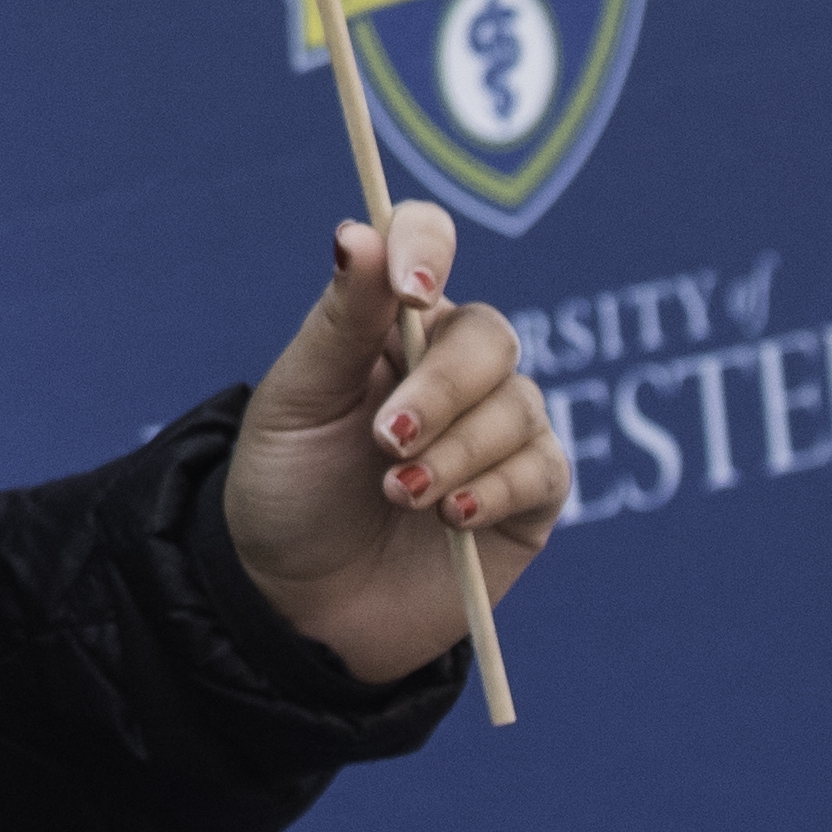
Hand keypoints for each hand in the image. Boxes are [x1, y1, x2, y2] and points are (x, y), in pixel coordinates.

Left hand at [216, 201, 566, 683]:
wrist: (299, 601)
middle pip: (488, 336)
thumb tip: (360, 230)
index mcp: (389, 324)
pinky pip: (543, 469)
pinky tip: (451, 518)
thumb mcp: (297, 401)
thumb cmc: (288, 488)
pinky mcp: (528, 499)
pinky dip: (495, 489)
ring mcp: (496, 431)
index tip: (410, 287)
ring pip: (519, 405)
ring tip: (398, 493)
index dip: (427, 248)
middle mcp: (452, 367)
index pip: (426, 245)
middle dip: (439, 389)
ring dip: (456, 452)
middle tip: (385, 442)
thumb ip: (340, 320)